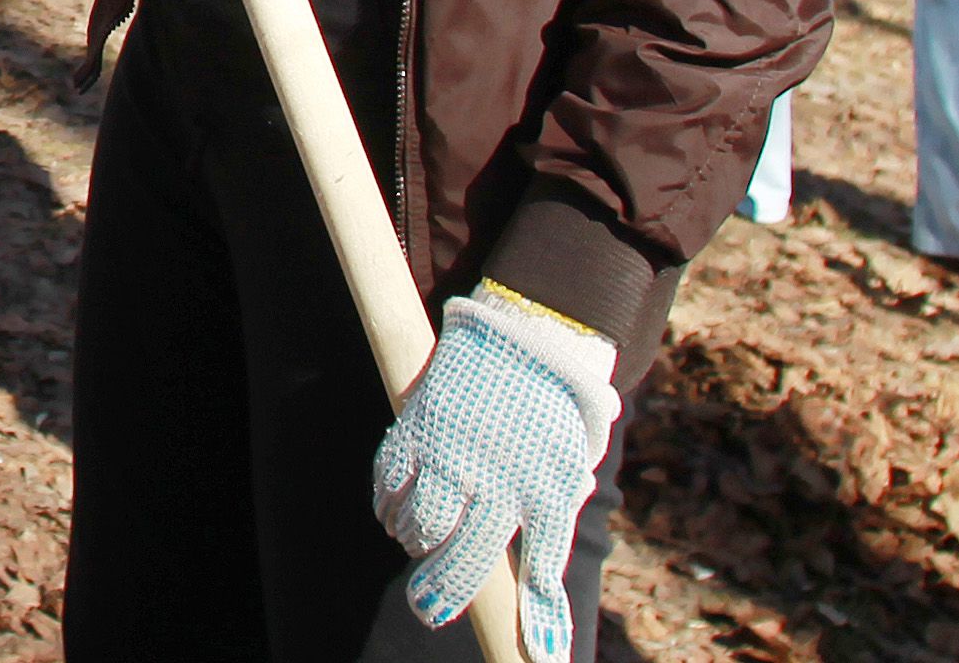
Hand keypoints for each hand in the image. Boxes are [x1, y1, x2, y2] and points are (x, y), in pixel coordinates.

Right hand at [372, 288, 618, 662]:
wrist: (530, 328)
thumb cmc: (554, 408)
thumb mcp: (570, 466)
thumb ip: (552, 521)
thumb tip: (541, 594)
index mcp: (549, 488)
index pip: (543, 572)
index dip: (540, 624)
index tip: (540, 661)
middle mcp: (500, 477)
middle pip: (463, 562)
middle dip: (441, 598)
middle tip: (428, 609)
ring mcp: (455, 451)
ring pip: (420, 527)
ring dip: (415, 542)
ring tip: (421, 537)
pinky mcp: (418, 425)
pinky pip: (390, 487)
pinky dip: (389, 506)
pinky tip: (398, 507)